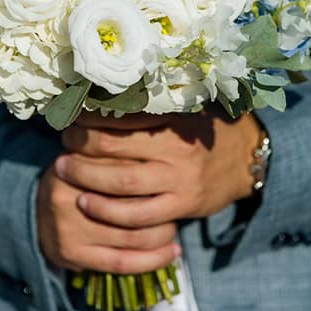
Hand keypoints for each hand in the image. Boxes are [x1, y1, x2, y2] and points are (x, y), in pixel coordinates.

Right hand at [36, 159, 180, 274]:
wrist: (34, 208)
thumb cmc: (76, 177)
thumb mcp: (91, 155)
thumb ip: (119, 152)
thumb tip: (163, 143)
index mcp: (76, 165)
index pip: (126, 172)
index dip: (153, 176)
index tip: (175, 178)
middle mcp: (69, 196)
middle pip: (130, 205)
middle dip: (161, 209)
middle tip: (179, 207)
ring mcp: (69, 228)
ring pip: (130, 237)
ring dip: (161, 236)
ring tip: (176, 231)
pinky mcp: (71, 254)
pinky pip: (120, 263)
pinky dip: (151, 261)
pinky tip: (171, 255)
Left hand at [57, 108, 260, 228]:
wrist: (248, 158)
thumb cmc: (207, 127)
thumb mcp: (186, 107)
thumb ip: (153, 104)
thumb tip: (106, 93)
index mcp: (173, 117)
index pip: (122, 116)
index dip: (91, 118)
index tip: (73, 117)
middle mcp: (175, 148)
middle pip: (115, 148)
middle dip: (81, 146)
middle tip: (63, 144)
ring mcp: (179, 180)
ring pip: (122, 183)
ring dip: (87, 178)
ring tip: (63, 172)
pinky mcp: (182, 206)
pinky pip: (139, 216)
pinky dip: (108, 212)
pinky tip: (87, 204)